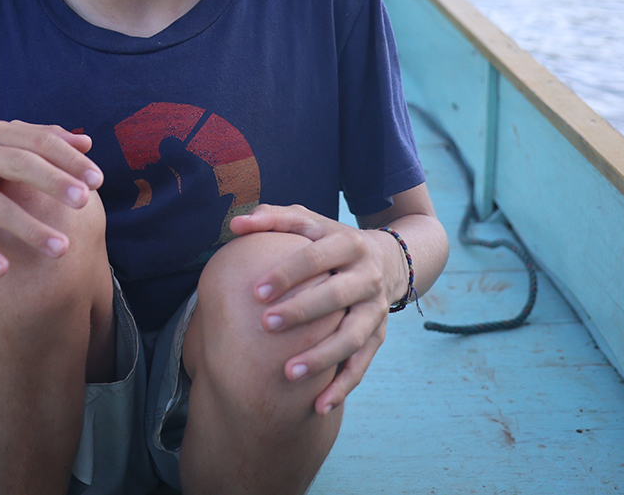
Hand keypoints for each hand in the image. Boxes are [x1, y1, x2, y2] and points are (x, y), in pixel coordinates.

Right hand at [0, 120, 102, 276]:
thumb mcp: (2, 144)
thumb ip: (43, 139)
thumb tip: (86, 142)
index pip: (38, 141)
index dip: (68, 159)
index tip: (97, 180)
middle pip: (18, 165)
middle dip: (53, 182)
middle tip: (85, 201)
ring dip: (28, 228)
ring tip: (61, 249)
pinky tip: (4, 270)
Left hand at [231, 203, 401, 414]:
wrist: (387, 260)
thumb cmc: (330, 241)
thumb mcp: (309, 222)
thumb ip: (273, 218)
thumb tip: (237, 223)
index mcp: (347, 244)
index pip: (316, 257)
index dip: (288, 273)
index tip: (256, 291)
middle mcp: (367, 276)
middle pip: (336, 296)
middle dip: (302, 312)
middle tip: (266, 325)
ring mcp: (376, 309)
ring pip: (352, 336)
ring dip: (322, 356)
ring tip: (288, 373)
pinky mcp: (378, 335)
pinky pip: (361, 364)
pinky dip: (342, 386)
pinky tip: (318, 405)